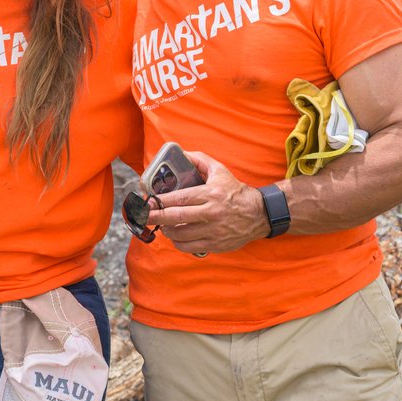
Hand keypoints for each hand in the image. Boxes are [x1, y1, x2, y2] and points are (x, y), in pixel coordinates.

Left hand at [144, 150, 268, 254]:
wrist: (258, 214)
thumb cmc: (235, 191)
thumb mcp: (219, 171)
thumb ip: (200, 160)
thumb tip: (181, 153)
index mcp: (210, 194)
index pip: (179, 198)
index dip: (160, 201)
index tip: (148, 201)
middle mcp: (210, 213)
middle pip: (176, 217)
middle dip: (155, 217)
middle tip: (143, 215)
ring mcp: (213, 231)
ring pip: (180, 234)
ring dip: (166, 230)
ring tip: (162, 224)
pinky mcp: (215, 244)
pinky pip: (189, 247)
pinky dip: (178, 242)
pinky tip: (176, 236)